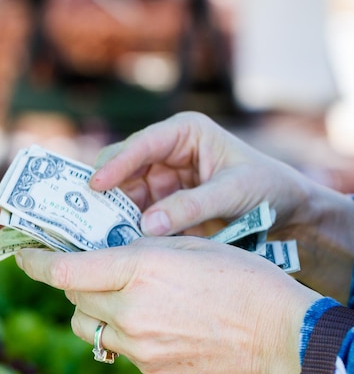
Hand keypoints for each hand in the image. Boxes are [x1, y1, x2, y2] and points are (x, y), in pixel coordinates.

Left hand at [16, 238, 320, 373]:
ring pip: (87, 325)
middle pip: (73, 294)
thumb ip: (138, 249)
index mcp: (139, 271)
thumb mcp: (186, 246)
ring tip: (113, 293)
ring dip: (88, 306)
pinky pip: (114, 345)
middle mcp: (131, 311)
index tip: (23, 253)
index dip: (36, 261)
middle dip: (69, 277)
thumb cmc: (240, 278)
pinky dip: (115, 328)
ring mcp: (139, 345)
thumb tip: (103, 252)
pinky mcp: (150, 367)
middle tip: (79, 263)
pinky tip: (143, 316)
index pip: (66, 269)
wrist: (279, 333)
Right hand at [90, 111, 309, 236]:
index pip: (143, 144)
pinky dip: (125, 226)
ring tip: (95, 233)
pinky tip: (114, 241)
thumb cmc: (268, 189)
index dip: (117, 163)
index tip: (95, 184)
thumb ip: (192, 206)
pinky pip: (135, 213)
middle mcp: (167, 152)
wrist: (287, 212)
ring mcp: (161, 178)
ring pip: (124, 193)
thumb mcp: (234, 192)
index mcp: (185, 133)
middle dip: (107, 191)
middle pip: (124, 168)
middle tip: (85, 214)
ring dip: (112, 212)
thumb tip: (147, 225)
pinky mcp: (161, 203)